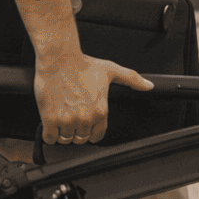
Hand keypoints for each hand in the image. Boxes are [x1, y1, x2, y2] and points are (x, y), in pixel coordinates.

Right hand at [33, 50, 152, 144]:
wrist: (59, 59)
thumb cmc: (83, 64)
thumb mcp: (111, 70)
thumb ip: (132, 79)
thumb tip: (148, 85)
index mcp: (101, 111)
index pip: (97, 136)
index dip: (90, 132)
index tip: (85, 126)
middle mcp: (86, 118)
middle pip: (81, 139)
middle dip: (76, 131)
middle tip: (71, 119)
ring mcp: (68, 120)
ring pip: (66, 140)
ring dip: (63, 134)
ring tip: (61, 121)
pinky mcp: (51, 120)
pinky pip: (50, 138)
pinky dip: (50, 135)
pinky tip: (51, 126)